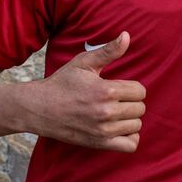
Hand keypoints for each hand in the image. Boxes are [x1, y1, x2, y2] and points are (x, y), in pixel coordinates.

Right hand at [20, 31, 145, 151]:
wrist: (40, 108)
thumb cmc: (63, 82)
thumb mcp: (84, 62)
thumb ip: (109, 51)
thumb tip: (126, 36)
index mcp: (106, 90)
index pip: (141, 91)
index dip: (133, 88)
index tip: (121, 87)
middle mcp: (106, 112)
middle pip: (140, 108)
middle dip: (132, 102)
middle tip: (117, 100)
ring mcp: (103, 130)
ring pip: (136, 126)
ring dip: (130, 119)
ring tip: (116, 113)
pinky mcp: (99, 143)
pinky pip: (130, 145)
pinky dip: (130, 138)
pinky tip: (120, 128)